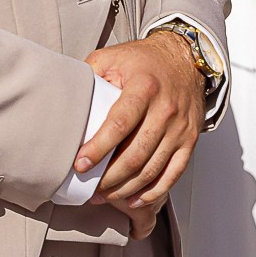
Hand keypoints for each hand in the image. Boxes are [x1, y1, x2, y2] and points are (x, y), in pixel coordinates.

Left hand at [81, 30, 203, 214]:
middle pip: (135, 154)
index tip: (80, 164)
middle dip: (109, 177)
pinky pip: (174, 173)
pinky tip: (135, 199)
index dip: (98, 148)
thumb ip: (89, 75)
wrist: (185, 58)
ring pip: (152, 169)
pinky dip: (154, 192)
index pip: (119, 124)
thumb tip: (65, 97)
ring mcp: (180, 127)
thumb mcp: (113, 57)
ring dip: (126, 188)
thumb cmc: (146, 61)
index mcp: (144, 87)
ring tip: (105, 195)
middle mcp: (165, 109)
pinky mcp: (190, 139)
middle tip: (90, 187)